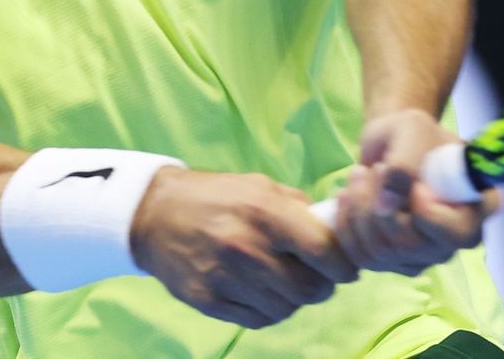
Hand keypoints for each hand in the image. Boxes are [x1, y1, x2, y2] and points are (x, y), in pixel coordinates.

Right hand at [129, 167, 357, 328]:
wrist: (155, 214)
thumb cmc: (216, 196)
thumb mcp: (259, 185)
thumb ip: (298, 207)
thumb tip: (334, 227)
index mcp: (265, 212)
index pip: (323, 250)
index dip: (344, 265)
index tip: (348, 268)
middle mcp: (248, 247)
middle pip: (309, 288)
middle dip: (323, 286)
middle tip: (318, 278)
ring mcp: (227, 278)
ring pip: (286, 308)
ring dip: (295, 300)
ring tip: (286, 283)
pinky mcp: (210, 302)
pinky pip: (259, 319)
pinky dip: (270, 310)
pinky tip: (264, 293)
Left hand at [332, 108, 498, 274]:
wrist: (390, 145)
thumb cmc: (411, 134)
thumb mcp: (412, 129)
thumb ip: (406, 160)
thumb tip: (389, 201)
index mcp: (477, 206)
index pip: (458, 233)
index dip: (427, 213)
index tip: (413, 184)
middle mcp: (455, 238)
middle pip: (411, 246)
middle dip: (379, 205)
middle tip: (375, 169)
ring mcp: (424, 254)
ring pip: (381, 253)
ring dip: (359, 209)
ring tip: (360, 175)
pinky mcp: (394, 262)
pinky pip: (361, 257)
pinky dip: (346, 223)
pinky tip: (348, 196)